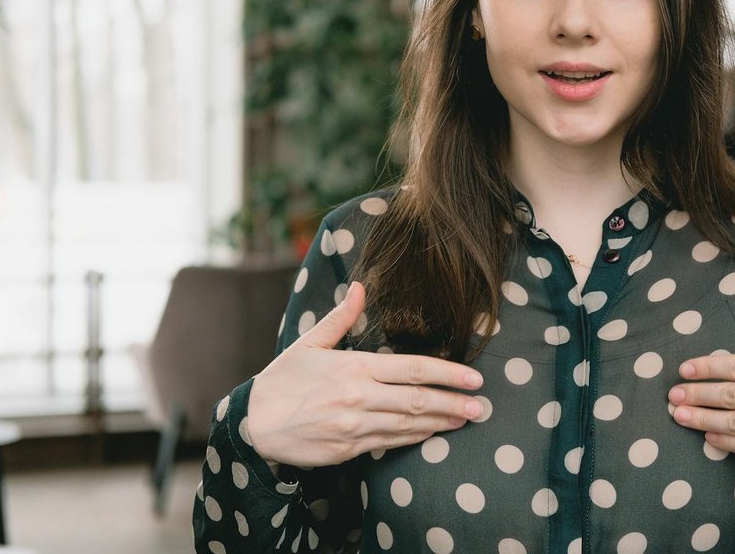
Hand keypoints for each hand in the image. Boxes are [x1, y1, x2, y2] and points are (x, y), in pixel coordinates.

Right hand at [247, 281, 484, 467]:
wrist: (253, 424)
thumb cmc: (283, 379)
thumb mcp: (310, 342)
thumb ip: (342, 316)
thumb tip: (362, 286)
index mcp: (355, 367)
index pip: (413, 369)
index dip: (449, 374)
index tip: (474, 378)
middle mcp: (360, 397)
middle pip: (419, 400)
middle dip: (454, 403)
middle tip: (482, 406)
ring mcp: (355, 425)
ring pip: (409, 424)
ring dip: (440, 422)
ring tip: (465, 420)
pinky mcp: (349, 448)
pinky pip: (390, 443)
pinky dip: (415, 437)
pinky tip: (432, 432)